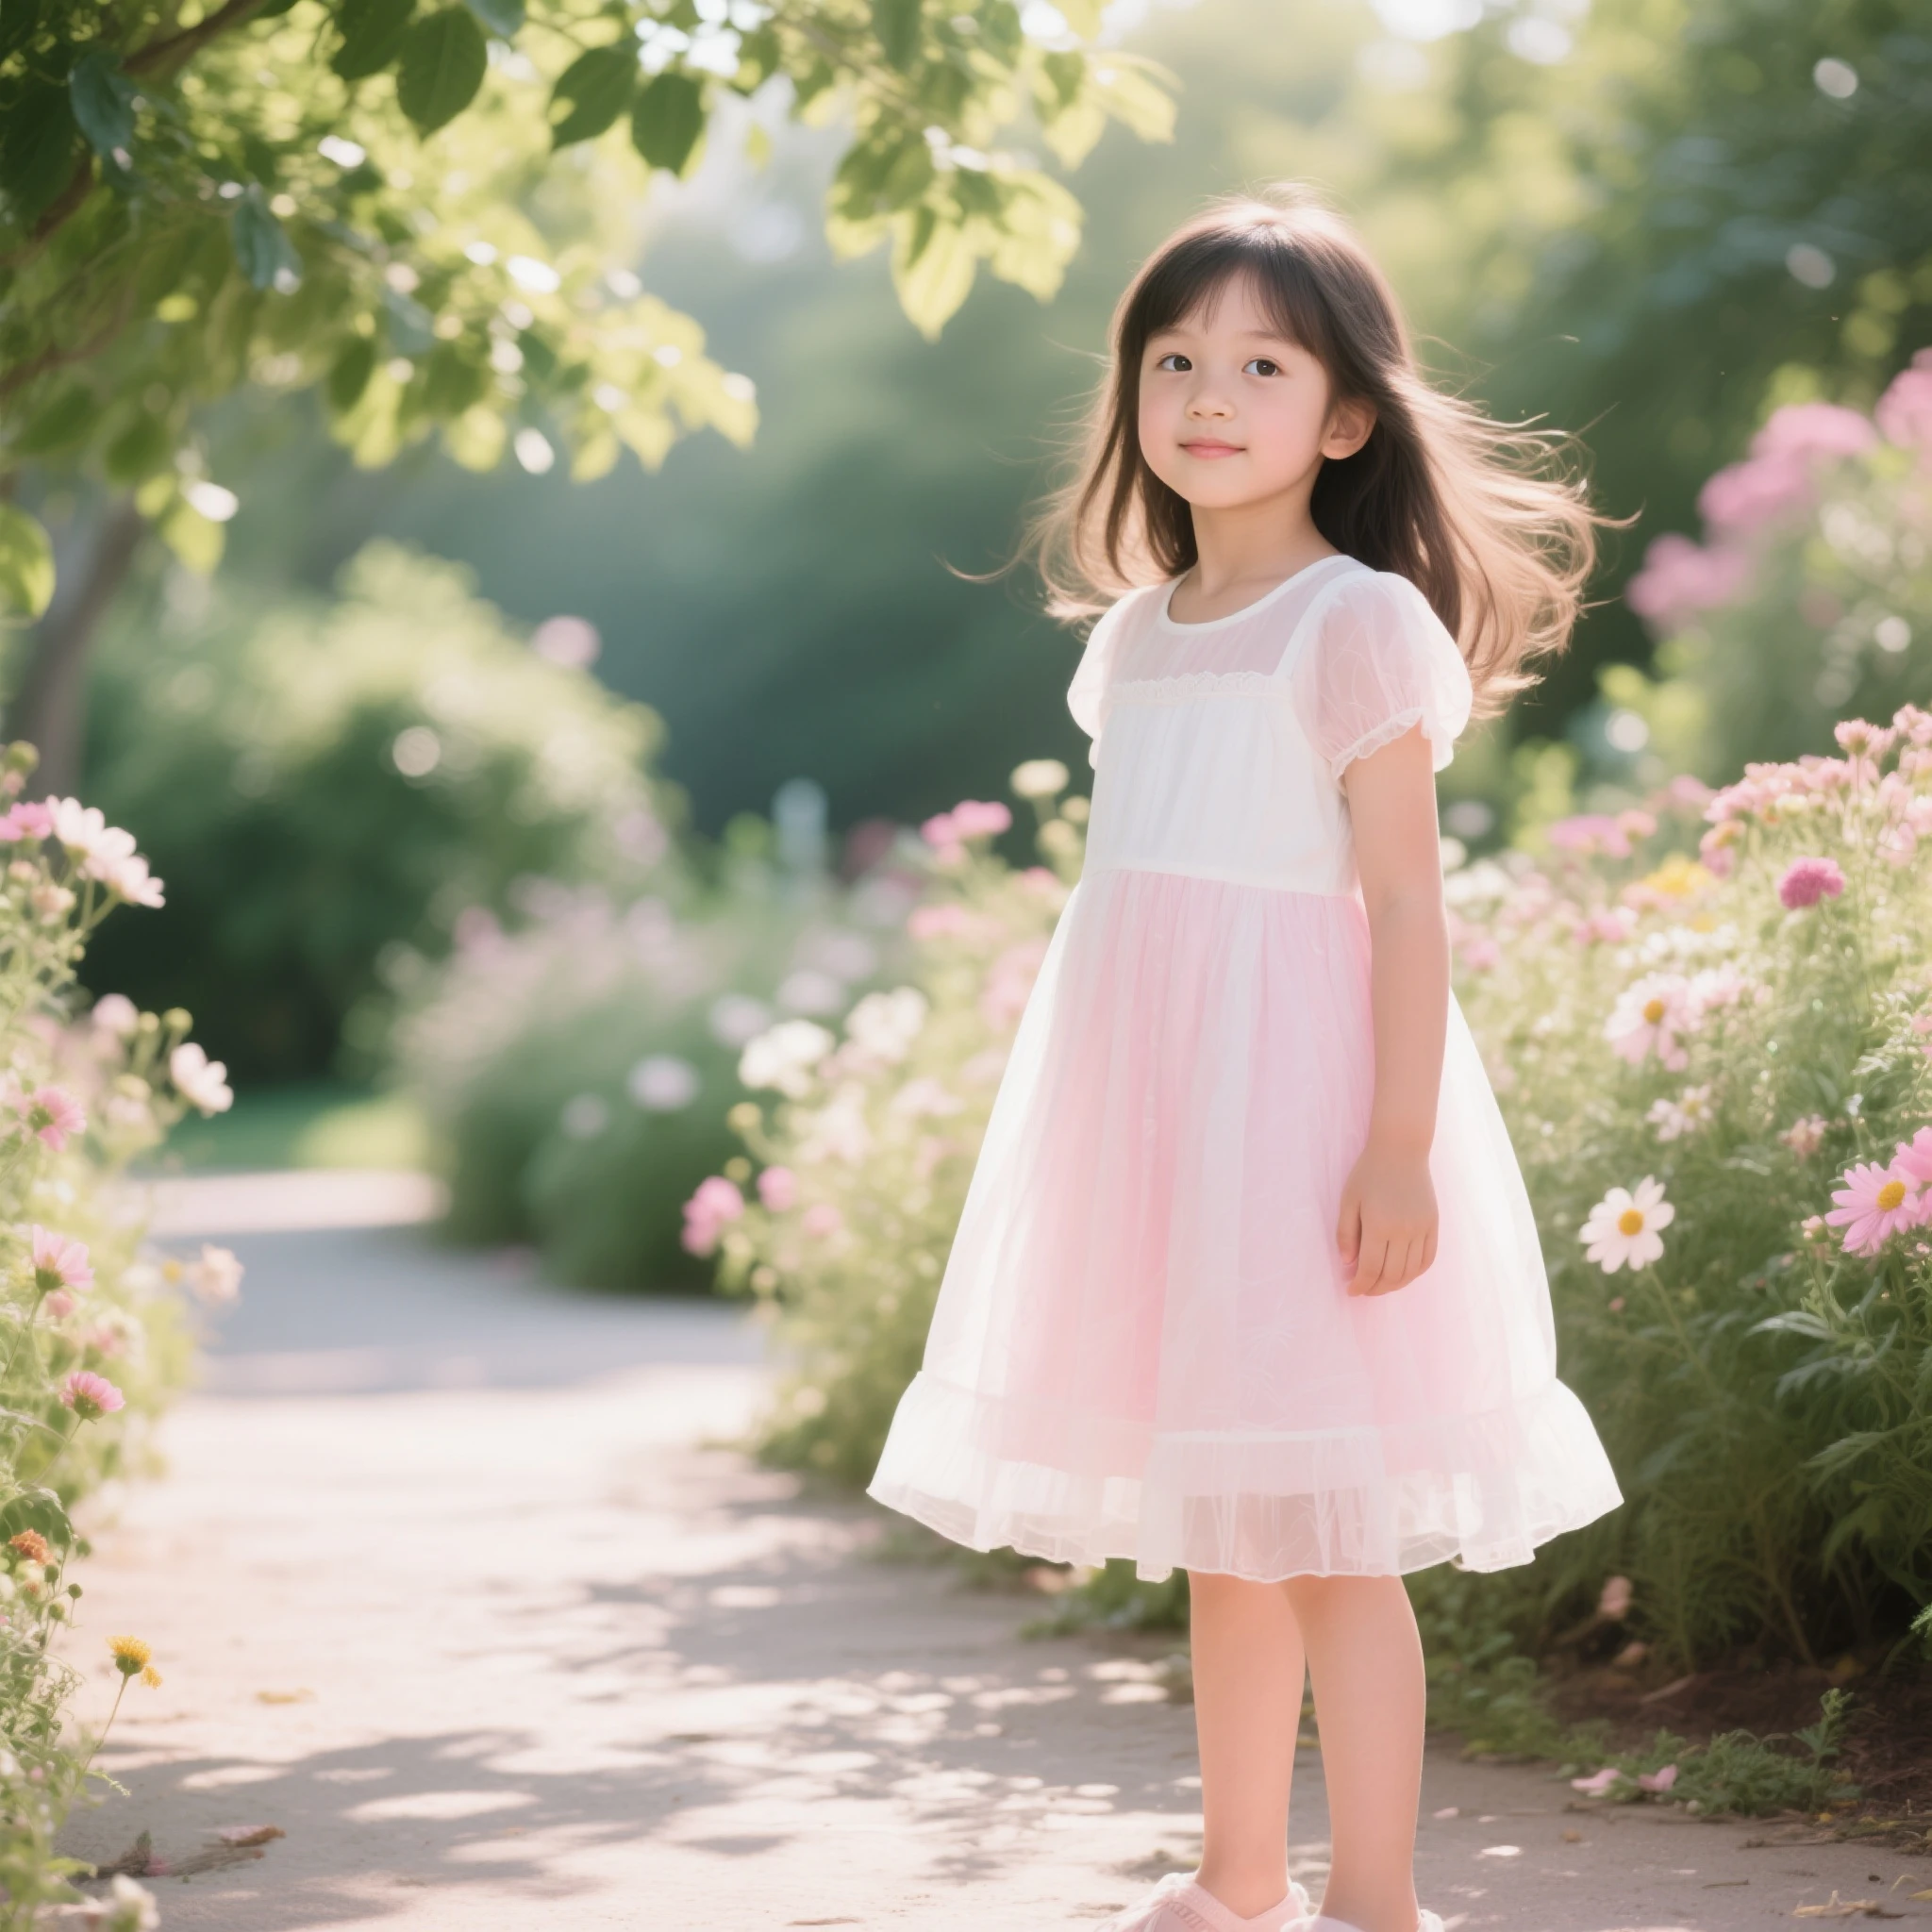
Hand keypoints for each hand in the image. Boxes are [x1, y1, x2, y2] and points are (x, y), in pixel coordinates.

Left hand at [1335, 1137, 1438, 1296]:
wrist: (1401, 1150)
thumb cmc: (1369, 1173)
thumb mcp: (1348, 1200)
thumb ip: (1345, 1233)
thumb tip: (1348, 1264)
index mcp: (1378, 1225)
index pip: (1370, 1268)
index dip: (1360, 1285)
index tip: (1351, 1291)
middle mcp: (1403, 1230)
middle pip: (1392, 1275)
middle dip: (1376, 1289)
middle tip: (1364, 1289)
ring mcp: (1422, 1228)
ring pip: (1412, 1271)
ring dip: (1396, 1284)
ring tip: (1381, 1284)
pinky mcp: (1433, 1224)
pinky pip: (1428, 1259)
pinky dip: (1415, 1273)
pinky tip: (1403, 1274)